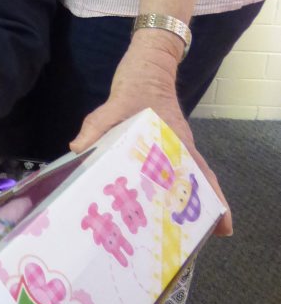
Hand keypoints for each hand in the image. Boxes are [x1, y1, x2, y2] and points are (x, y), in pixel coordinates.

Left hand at [70, 37, 232, 235]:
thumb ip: (96, 126)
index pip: (203, 174)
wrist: (146, 62)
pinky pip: (163, 168)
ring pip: (180, 178)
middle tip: (186, 241)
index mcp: (177, 141)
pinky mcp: (158, 143)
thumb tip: (77, 150)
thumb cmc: (139, 82)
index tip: (224, 227)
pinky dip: (158, 184)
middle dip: (196, 211)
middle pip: (196, 183)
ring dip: (177, 201)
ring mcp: (171, 145)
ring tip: (163, 231)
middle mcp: (179, 147)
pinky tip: (141, 198)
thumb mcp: (115, 103)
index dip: (214, 200)